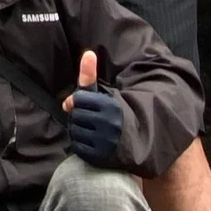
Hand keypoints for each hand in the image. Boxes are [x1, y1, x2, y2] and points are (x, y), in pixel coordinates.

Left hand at [63, 50, 122, 166]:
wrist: (137, 143)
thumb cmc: (115, 115)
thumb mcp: (105, 95)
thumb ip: (91, 77)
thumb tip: (87, 54)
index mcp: (111, 107)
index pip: (78, 100)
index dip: (79, 102)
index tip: (89, 105)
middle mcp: (108, 124)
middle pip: (75, 115)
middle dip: (80, 116)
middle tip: (93, 119)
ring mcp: (104, 142)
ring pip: (74, 131)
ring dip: (79, 130)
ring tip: (94, 130)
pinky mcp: (100, 157)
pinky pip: (77, 146)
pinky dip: (81, 143)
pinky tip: (93, 142)